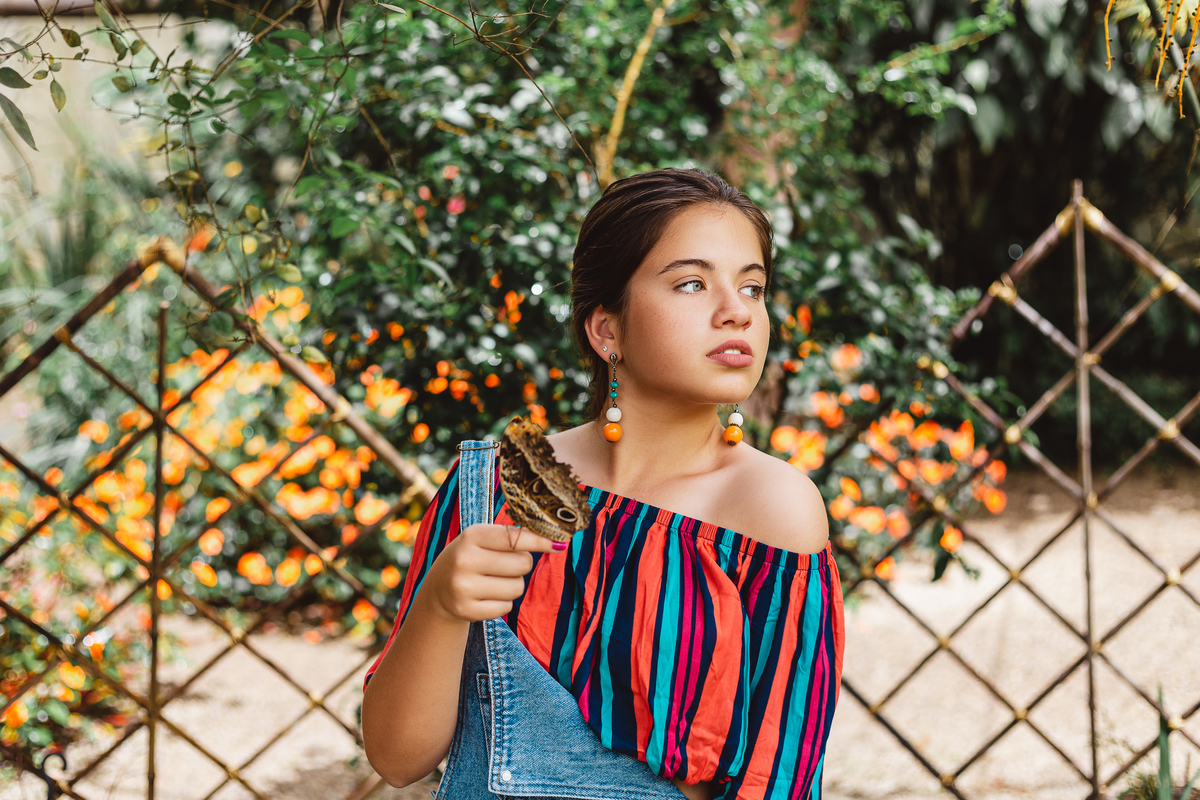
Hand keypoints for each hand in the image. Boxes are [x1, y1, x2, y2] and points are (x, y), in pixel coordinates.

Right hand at [424, 523, 563, 622]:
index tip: (560, 544)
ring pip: (517, 587)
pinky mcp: (466, 610)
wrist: (437, 590)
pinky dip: (503, 601)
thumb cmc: (470, 557)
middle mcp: (465, 560)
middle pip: (522, 564)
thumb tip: (558, 543)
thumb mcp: (482, 539)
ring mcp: (463, 587)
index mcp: (471, 536)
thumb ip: (514, 537)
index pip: (515, 537)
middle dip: (522, 564)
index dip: (540, 541)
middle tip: (505, 564)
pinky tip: (486, 595)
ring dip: (513, 584)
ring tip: (494, 580)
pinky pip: (506, 606)